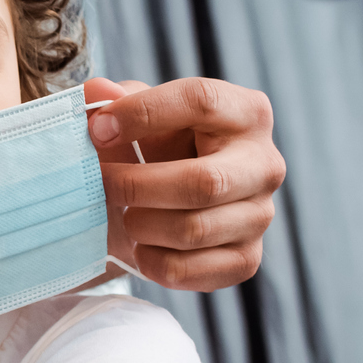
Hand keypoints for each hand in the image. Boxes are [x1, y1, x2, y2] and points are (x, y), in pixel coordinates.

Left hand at [84, 76, 283, 291]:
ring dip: (140, 224)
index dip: (142, 113)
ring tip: (124, 213)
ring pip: (191, 230)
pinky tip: (139, 245)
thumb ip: (112, 99)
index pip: (200, 101)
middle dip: (135, 185)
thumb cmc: (155, 148)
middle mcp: (265, 164)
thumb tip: (99, 92)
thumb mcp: (136, 114)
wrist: (172, 203)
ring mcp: (260, 216)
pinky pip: (188, 271)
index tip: (97, 130)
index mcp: (246, 113)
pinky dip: (150, 261)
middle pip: (202, 182)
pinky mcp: (246, 260)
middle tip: (99, 184)